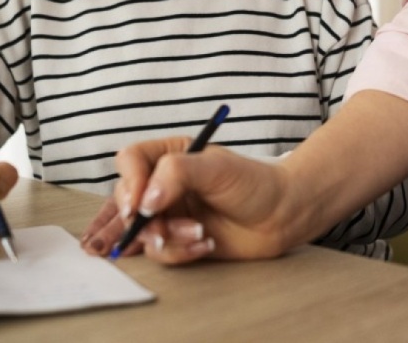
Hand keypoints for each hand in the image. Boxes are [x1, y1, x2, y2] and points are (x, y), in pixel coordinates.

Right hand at [109, 138, 294, 264]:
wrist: (281, 217)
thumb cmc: (254, 183)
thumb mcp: (215, 168)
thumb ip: (176, 174)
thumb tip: (146, 201)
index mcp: (169, 155)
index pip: (130, 160)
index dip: (131, 182)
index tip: (140, 203)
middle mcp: (163, 183)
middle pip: (126, 200)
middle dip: (142, 219)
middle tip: (160, 230)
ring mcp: (169, 213)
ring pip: (141, 231)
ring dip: (168, 238)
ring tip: (198, 233)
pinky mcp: (178, 239)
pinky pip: (161, 252)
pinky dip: (180, 252)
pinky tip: (205, 245)